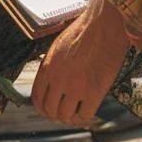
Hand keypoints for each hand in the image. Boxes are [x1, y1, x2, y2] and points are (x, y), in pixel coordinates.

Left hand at [31, 0, 130, 125]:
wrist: (104, 23)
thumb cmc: (84, 31)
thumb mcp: (59, 46)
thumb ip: (52, 66)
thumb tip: (50, 85)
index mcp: (48, 67)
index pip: (37, 98)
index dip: (43, 108)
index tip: (50, 109)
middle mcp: (59, 79)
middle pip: (50, 110)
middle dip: (57, 114)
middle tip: (66, 112)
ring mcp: (76, 87)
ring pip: (66, 116)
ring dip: (71, 117)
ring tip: (77, 112)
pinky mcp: (94, 91)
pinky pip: (84, 116)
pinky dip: (85, 117)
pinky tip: (88, 111)